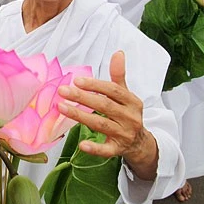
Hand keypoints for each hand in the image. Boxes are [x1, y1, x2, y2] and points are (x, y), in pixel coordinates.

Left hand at [57, 51, 157, 180]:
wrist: (141, 143)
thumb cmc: (128, 114)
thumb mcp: (126, 94)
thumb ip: (119, 75)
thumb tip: (118, 52)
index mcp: (132, 102)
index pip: (113, 90)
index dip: (95, 85)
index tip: (77, 80)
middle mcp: (130, 117)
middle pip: (105, 106)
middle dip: (82, 98)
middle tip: (62, 91)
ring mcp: (124, 134)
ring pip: (101, 124)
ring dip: (81, 116)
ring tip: (62, 108)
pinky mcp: (118, 150)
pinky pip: (106, 150)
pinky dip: (95, 148)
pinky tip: (82, 144)